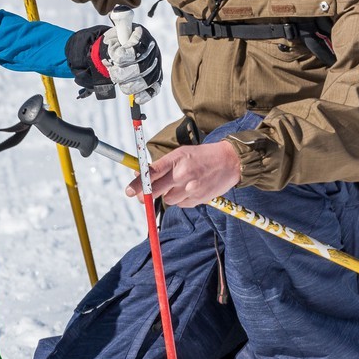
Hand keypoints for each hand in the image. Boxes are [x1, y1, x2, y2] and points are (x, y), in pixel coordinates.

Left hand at [65, 23, 162, 100]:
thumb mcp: (115, 31)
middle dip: (121, 74)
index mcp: (144, 38)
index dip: (121, 57)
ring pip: (144, 82)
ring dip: (127, 85)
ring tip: (118, 80)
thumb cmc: (117, 42)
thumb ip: (119, 24)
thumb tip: (119, 12)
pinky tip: (137, 99)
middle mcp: (153, 52)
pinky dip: (145, 96)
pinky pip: (153, 90)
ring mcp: (155, 67)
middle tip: (112, 72)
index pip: (136, 50)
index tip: (114, 57)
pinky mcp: (154, 80)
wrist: (119, 52)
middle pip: (140, 69)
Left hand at [126, 141, 240, 207]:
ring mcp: (191, 188)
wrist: (230, 161)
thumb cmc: (201, 156)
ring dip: (170, 195)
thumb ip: (161, 165)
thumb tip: (139, 174)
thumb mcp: (180, 154)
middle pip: (155, 191)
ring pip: (168, 199)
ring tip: (181, 184)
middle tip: (142, 197)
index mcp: (176, 159)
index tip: (128, 191)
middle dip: (146, 195)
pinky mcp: (199, 198)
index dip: (138, 183)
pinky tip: (191, 189)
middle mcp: (182, 174)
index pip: (152, 173)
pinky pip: (182, 204)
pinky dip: (182, 199)